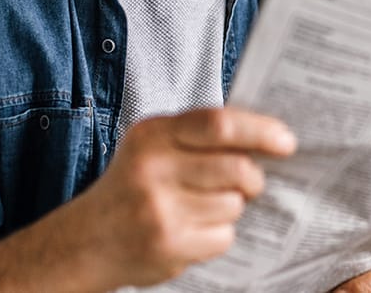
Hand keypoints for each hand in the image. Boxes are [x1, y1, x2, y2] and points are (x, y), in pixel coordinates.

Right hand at [0, 107, 295, 291]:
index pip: (219, 124)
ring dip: (230, 209)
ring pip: (233, 205)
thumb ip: (201, 136)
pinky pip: (223, 236)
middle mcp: (153, 168)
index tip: (286, 142)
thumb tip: (270, 138)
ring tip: (199, 209)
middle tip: (246, 185)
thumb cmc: (133, 186)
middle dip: (252, 180)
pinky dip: (216, 235)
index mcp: (153, 134)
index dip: (261, 131)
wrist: (84, 241)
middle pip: (238, 169)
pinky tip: (190, 232)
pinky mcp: (167, 244)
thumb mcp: (154, 146)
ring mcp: (159, 209)